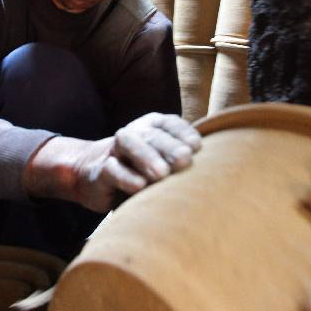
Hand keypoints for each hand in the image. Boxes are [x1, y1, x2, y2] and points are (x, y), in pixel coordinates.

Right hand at [23, 112, 200, 213]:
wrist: (92, 173)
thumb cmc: (140, 168)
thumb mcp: (162, 160)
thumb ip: (182, 159)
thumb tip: (218, 170)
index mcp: (154, 126)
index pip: (170, 123)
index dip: (183, 133)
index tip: (197, 148)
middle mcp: (135, 132)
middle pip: (153, 134)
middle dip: (169, 147)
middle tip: (184, 161)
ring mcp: (116, 149)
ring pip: (130, 145)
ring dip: (146, 157)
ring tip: (161, 174)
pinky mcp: (100, 170)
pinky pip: (112, 170)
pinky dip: (125, 177)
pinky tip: (139, 187)